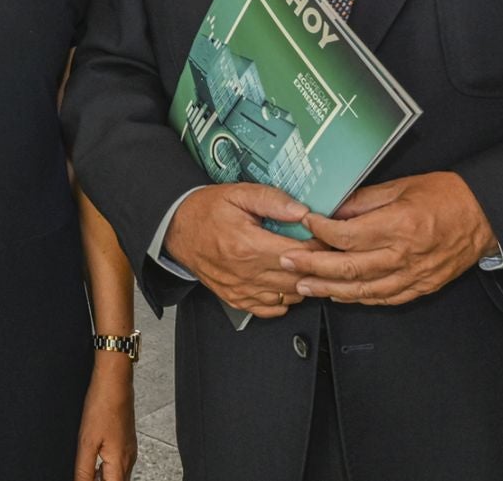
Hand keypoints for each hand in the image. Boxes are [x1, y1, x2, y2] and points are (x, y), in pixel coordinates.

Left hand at [74, 356, 136, 480]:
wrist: (115, 381)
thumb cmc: (102, 405)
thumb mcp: (86, 442)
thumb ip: (84, 470)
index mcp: (120, 463)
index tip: (84, 479)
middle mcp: (128, 459)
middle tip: (84, 475)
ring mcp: (129, 450)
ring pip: (118, 475)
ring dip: (104, 478)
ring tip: (87, 473)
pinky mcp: (126, 441)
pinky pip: (119, 464)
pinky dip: (107, 469)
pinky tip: (95, 464)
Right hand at [161, 184, 310, 318]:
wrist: (176, 229)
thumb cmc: (206, 211)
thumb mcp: (238, 193)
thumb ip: (272, 200)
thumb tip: (302, 211)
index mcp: (248, 245)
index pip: (300, 254)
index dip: (320, 246)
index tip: (325, 236)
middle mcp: (246, 272)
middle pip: (298, 278)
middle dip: (316, 266)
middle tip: (324, 252)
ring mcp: (242, 289)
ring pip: (289, 296)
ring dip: (303, 282)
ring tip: (306, 265)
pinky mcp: (237, 299)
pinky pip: (272, 309)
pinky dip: (286, 299)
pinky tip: (286, 282)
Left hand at [282, 171, 494, 306]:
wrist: (484, 217)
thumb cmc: (447, 197)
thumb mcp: (402, 186)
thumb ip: (364, 200)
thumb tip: (334, 209)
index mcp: (399, 225)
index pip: (347, 235)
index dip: (320, 232)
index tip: (305, 224)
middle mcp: (404, 254)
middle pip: (348, 267)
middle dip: (312, 267)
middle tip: (288, 263)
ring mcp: (413, 275)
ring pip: (363, 289)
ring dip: (329, 289)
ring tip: (304, 286)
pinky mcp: (420, 287)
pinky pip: (383, 298)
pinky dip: (358, 298)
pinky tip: (340, 294)